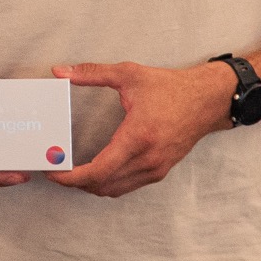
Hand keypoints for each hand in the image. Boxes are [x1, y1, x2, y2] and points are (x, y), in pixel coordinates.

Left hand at [45, 59, 235, 197]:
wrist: (208, 100)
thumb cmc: (170, 87)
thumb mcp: (129, 74)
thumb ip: (92, 73)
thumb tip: (60, 71)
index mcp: (138, 137)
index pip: (99, 171)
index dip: (71, 177)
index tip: (52, 172)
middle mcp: (148, 159)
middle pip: (102, 185)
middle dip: (75, 182)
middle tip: (55, 170)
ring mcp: (155, 168)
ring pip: (115, 190)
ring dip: (90, 185)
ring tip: (70, 172)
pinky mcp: (160, 171)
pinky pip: (127, 186)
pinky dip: (107, 183)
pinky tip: (95, 171)